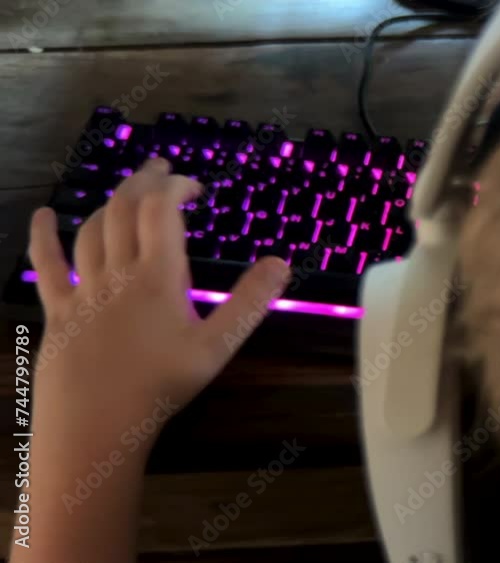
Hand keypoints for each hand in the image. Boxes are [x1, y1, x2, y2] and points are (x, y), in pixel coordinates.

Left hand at [28, 158, 290, 446]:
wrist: (96, 425)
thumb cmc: (161, 387)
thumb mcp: (218, 346)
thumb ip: (250, 302)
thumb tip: (281, 262)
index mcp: (157, 276)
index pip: (162, 210)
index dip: (177, 187)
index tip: (195, 187)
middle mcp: (117, 272)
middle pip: (125, 208)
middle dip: (144, 180)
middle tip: (161, 167)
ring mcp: (82, 290)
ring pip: (92, 229)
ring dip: (110, 202)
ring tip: (127, 192)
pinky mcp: (57, 310)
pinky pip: (47, 264)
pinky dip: (44, 235)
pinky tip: (43, 215)